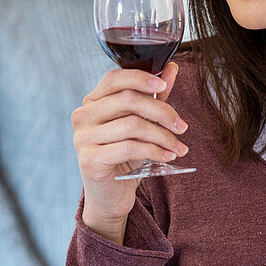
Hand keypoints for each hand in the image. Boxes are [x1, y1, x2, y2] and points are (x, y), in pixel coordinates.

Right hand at [71, 62, 186, 242]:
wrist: (110, 197)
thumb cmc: (124, 158)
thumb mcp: (141, 125)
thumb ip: (154, 97)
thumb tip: (172, 68)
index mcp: (92, 102)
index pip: (115, 79)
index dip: (141, 78)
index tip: (165, 85)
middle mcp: (82, 116)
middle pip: (128, 100)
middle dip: (162, 112)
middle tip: (182, 127)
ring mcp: (82, 138)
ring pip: (133, 125)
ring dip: (163, 136)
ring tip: (179, 147)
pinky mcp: (89, 159)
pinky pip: (129, 147)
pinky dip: (154, 150)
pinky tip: (168, 156)